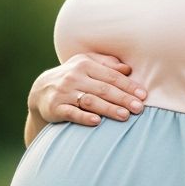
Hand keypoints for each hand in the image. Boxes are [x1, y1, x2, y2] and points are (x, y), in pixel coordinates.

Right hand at [28, 52, 146, 128]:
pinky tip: (96, 122)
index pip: (111, 76)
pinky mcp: (55, 107)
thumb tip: (128, 69)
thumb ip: (107, 64)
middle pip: (103, 89)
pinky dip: (84, 117)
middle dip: (123, 99)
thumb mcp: (86, 64)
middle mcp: (74, 77)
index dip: (128, 85)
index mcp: (85, 64)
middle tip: (139, 108)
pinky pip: (71, 112)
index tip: (143, 95)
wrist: (41, 90)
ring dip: (108, 108)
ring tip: (125, 116)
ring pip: (90, 101)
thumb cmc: (72, 77)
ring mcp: (64, 92)